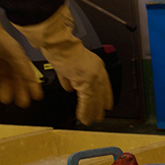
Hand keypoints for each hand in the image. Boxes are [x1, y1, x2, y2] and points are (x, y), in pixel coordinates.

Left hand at [0, 0, 42, 107]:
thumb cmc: (0, 39)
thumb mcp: (16, 55)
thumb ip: (24, 69)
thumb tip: (33, 81)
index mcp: (20, 60)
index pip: (28, 76)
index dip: (32, 87)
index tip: (36, 97)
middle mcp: (10, 65)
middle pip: (17, 83)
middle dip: (19, 93)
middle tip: (22, 102)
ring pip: (4, 85)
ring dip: (5, 92)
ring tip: (4, 98)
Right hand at [15, 5, 113, 125]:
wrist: (58, 44)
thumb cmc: (60, 49)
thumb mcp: (67, 66)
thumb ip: (70, 78)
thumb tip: (70, 87)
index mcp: (95, 65)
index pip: (104, 84)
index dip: (105, 95)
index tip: (106, 103)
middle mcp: (98, 71)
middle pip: (101, 93)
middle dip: (100, 106)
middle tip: (100, 116)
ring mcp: (93, 77)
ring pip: (95, 99)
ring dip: (92, 111)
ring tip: (91, 120)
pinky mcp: (86, 82)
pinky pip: (87, 100)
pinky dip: (85, 110)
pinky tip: (84, 117)